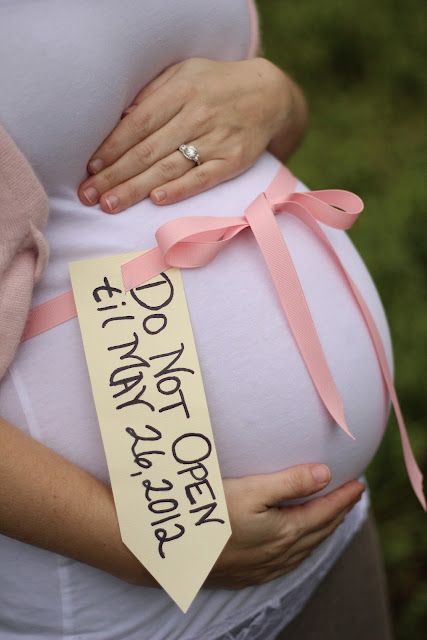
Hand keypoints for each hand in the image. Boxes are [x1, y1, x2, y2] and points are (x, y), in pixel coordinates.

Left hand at [78, 57, 297, 212]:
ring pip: (168, 168)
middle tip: (89, 196)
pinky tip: (156, 200)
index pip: (137, 124)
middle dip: (115, 176)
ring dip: (136, 189)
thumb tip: (121, 120)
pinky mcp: (232, 161)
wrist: (269, 96)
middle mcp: (196, 116)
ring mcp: (215, 140)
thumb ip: (152, 94)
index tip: (91, 168)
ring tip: (111, 204)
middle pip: (147, 151)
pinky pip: (202, 178)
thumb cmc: (216, 85)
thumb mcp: (183, 74)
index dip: (112, 148)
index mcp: (180, 92)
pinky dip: (179, 189)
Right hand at [206, 464, 364, 588]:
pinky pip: (291, 561)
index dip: (344, 498)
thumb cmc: (213, 514)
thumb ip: (290, 482)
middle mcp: (282, 552)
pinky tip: (300, 545)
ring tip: (333, 517)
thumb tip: (325, 474)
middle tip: (352, 496)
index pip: (325, 511)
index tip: (359, 484)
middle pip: (320, 530)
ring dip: (324, 530)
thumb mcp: (252, 490)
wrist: (179, 551)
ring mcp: (267, 566)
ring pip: (307, 548)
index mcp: (286, 530)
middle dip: (339, 512)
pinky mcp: (252, 573)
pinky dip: (305, 548)